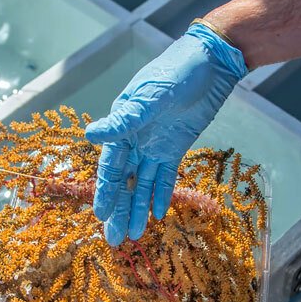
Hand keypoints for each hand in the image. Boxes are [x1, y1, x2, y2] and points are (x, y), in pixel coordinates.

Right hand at [85, 22, 246, 244]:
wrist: (210, 63)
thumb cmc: (175, 72)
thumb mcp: (150, 97)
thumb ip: (124, 120)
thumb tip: (90, 135)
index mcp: (122, 126)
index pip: (111, 166)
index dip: (105, 191)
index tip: (100, 214)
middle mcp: (134, 139)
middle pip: (124, 181)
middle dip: (119, 209)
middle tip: (114, 238)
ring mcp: (154, 145)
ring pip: (142, 184)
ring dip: (138, 208)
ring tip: (134, 234)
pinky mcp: (175, 148)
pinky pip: (165, 177)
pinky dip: (160, 194)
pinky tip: (156, 214)